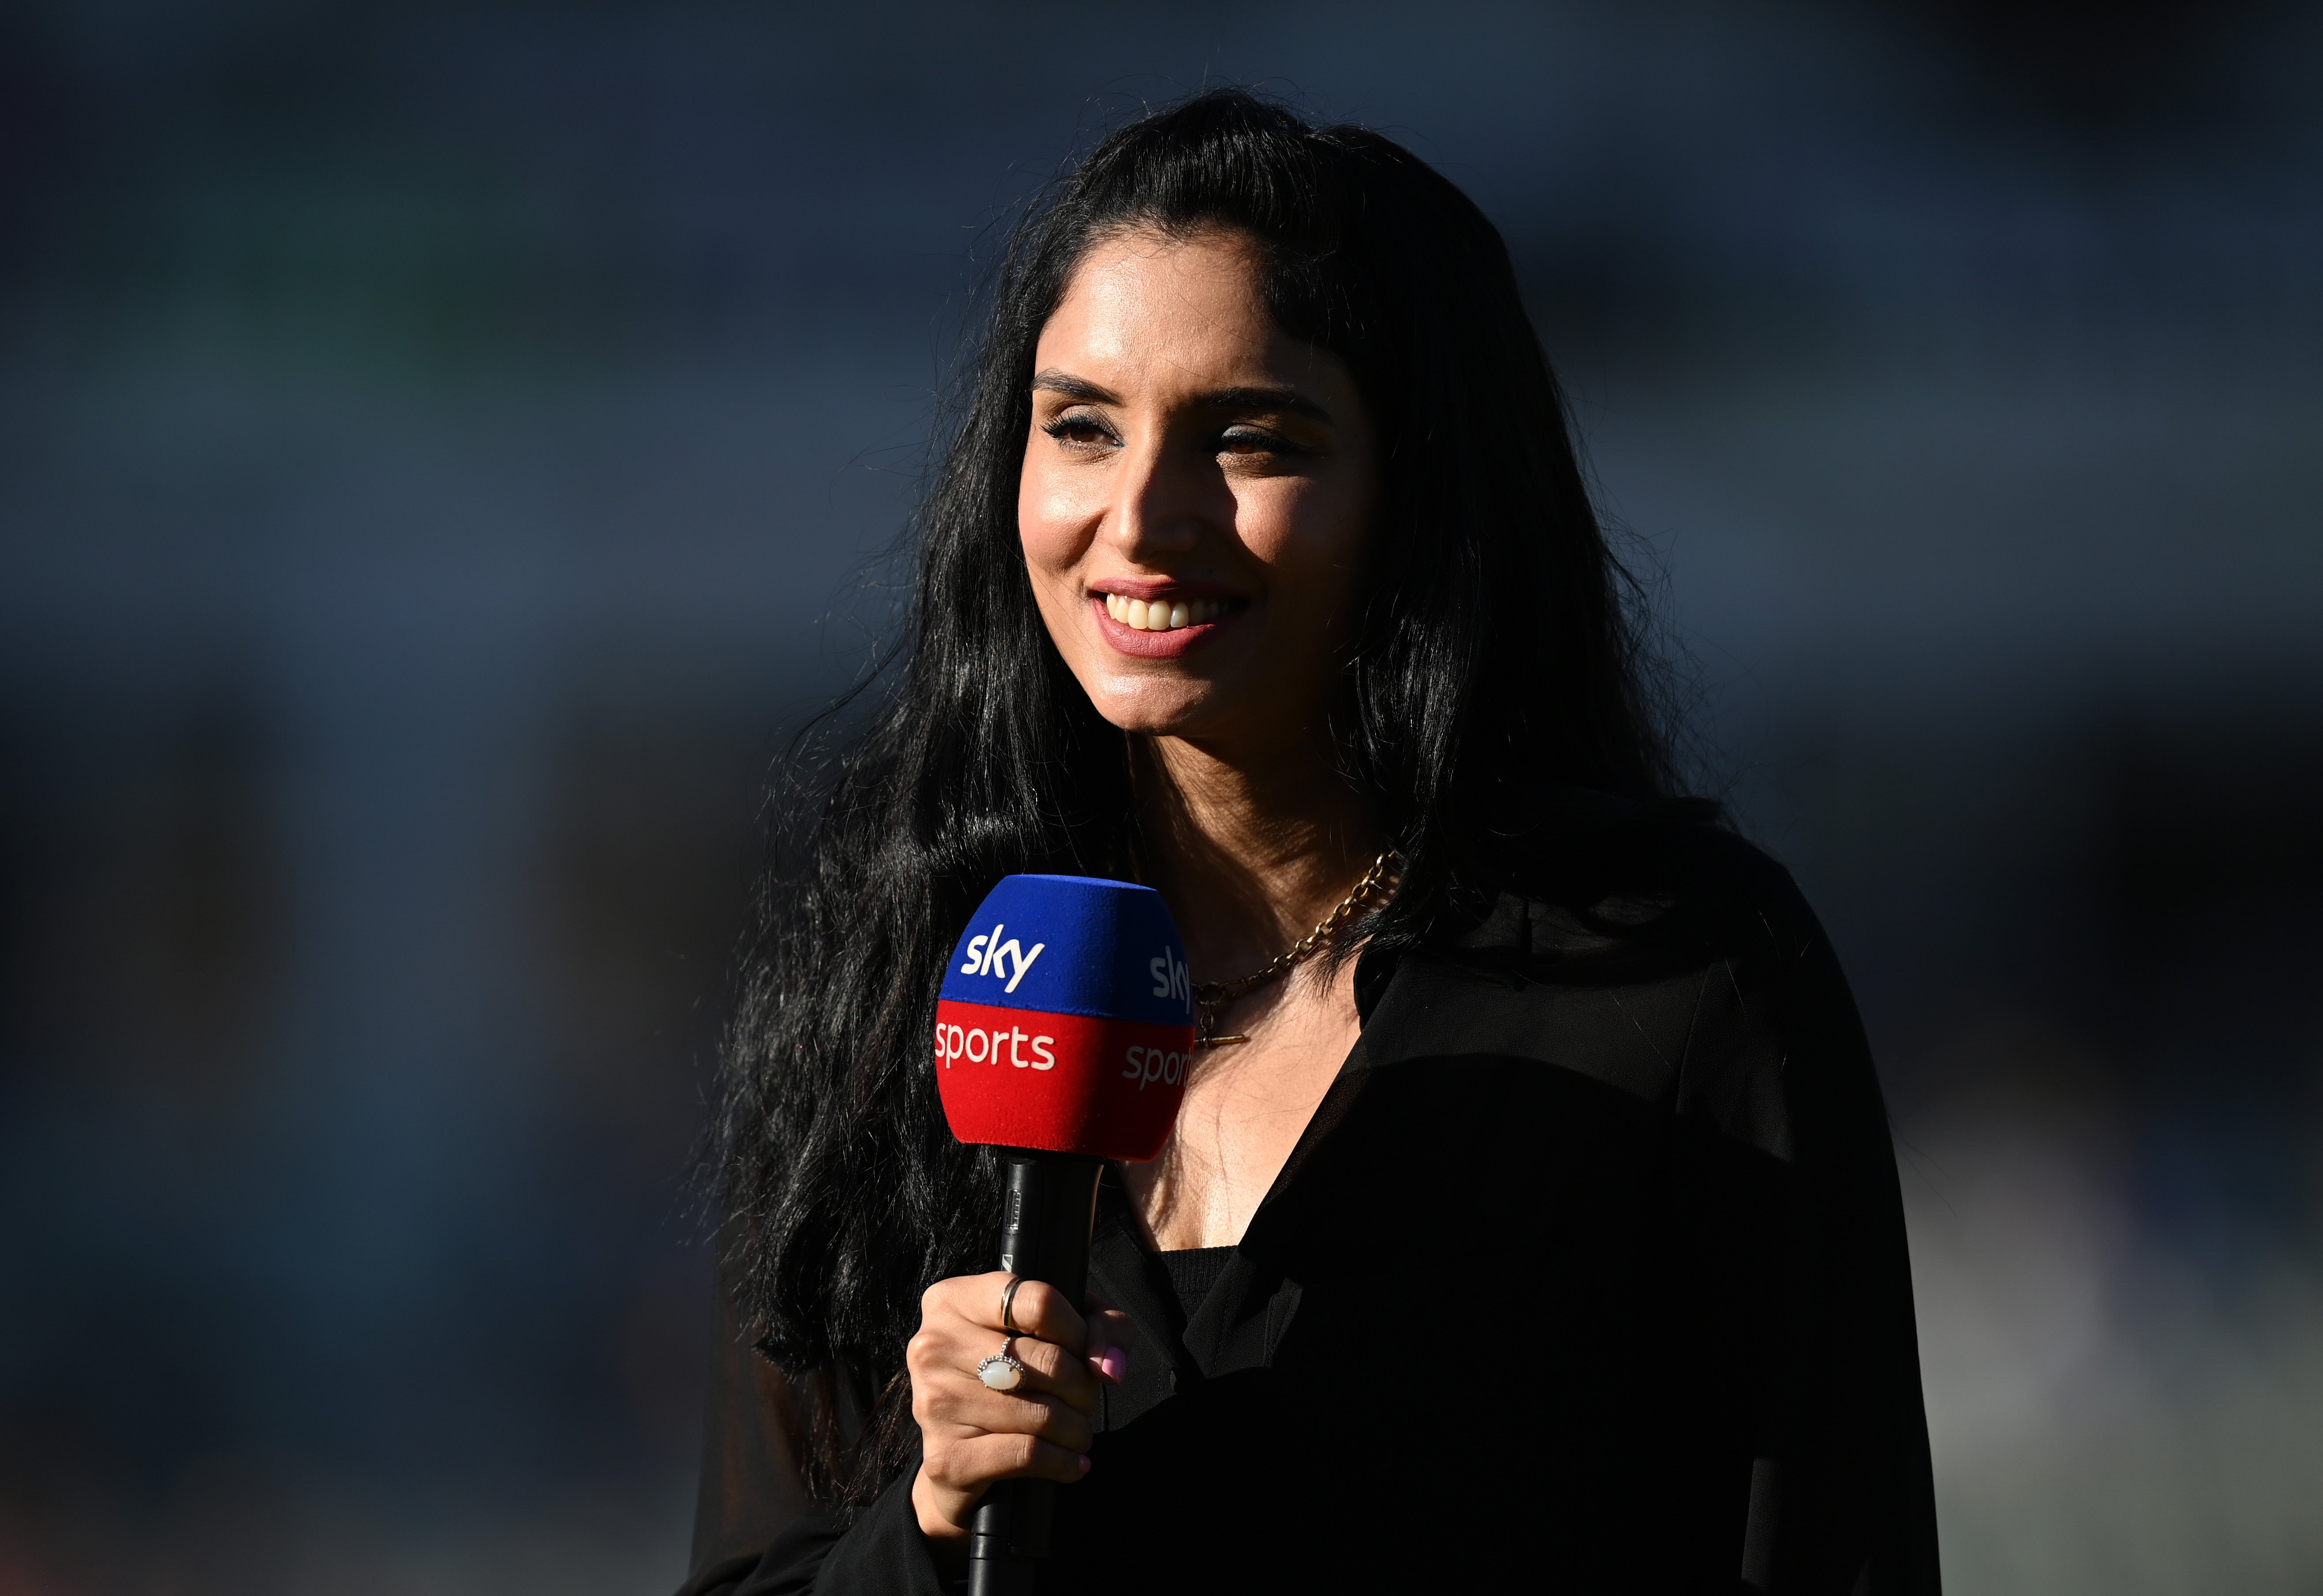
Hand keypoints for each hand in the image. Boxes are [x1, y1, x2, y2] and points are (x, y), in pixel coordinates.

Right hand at [907, 1272, 1134, 1544]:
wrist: (958, 1456)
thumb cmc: (1013, 1379)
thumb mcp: (1060, 1333)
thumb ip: (1100, 1328)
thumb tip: (1109, 1367)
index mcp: (953, 1300)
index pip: (1038, 1301)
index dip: (1079, 1331)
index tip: (1088, 1354)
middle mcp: (933, 1346)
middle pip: (1046, 1360)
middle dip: (1083, 1387)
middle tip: (1087, 1401)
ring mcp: (933, 1402)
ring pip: (1040, 1413)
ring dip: (1076, 1428)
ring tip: (1079, 1432)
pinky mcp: (945, 1457)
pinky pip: (1026, 1454)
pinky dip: (1062, 1462)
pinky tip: (1072, 1464)